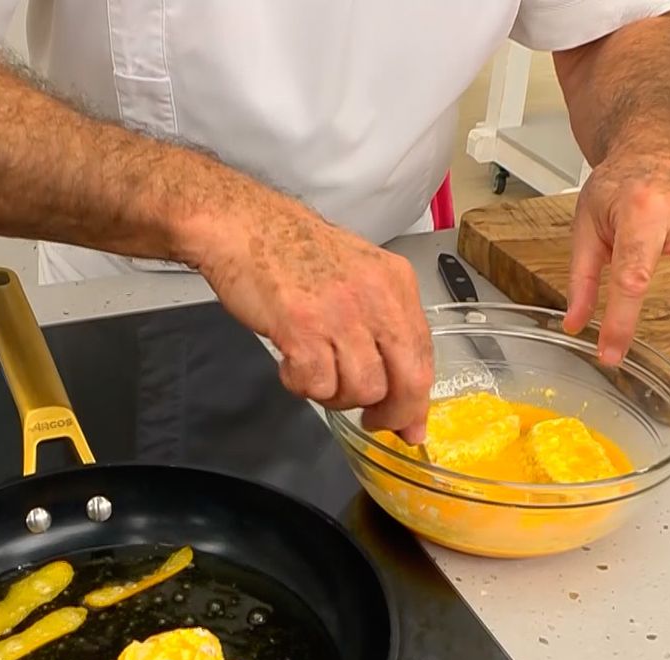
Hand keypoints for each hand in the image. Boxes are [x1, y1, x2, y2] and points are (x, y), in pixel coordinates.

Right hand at [193, 199, 433, 441]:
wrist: (245, 227)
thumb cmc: (294, 253)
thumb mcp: (357, 279)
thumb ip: (382, 332)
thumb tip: (401, 392)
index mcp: (395, 284)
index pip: (424, 355)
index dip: (417, 400)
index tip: (408, 423)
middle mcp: (376, 298)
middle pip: (407, 381)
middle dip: (390, 414)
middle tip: (371, 420)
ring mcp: (340, 314)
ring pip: (361, 389)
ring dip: (337, 396)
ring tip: (317, 374)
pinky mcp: (303, 329)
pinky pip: (317, 385)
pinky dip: (302, 386)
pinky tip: (291, 365)